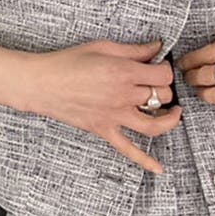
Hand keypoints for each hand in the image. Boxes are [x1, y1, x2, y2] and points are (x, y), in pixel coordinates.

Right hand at [24, 39, 181, 173]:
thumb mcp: (103, 47)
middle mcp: (123, 96)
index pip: (163, 75)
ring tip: (173, 112)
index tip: (159, 66)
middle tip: (155, 83)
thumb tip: (157, 47)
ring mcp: (114, 116)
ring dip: (169, 120)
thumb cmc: (67, 62)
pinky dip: (145, 161)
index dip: (166, 69)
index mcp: (124, 73)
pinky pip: (128, 150)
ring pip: (154, 125)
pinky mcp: (104, 130)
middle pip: (162, 96)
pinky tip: (158, 168)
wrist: (41, 83)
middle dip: (164, 88)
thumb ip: (134, 50)